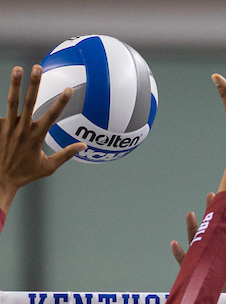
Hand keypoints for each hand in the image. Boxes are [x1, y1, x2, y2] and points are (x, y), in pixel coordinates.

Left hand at [0, 65, 85, 212]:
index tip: (68, 89)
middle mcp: (22, 130)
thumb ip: (65, 155)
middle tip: (38, 67)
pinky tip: (10, 89)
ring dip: (16, 84)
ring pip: (13, 102)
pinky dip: (6, 103)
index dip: (61, 102)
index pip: (52, 116)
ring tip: (19, 69)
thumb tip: (83, 146)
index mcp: (36, 138)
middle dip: (35, 84)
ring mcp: (9, 127)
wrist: (2, 178)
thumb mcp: (49, 167)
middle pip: (29, 102)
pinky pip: (2, 113)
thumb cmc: (27, 174)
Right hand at [171, 192, 225, 290]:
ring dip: (192, 228)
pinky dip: (179, 253)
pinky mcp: (192, 273)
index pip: (221, 230)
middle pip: (207, 230)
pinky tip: (175, 243)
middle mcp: (210, 254)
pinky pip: (183, 262)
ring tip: (190, 214)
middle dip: (208, 213)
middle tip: (210, 196)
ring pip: (194, 242)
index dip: (220, 215)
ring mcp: (199, 262)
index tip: (221, 199)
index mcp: (222, 252)